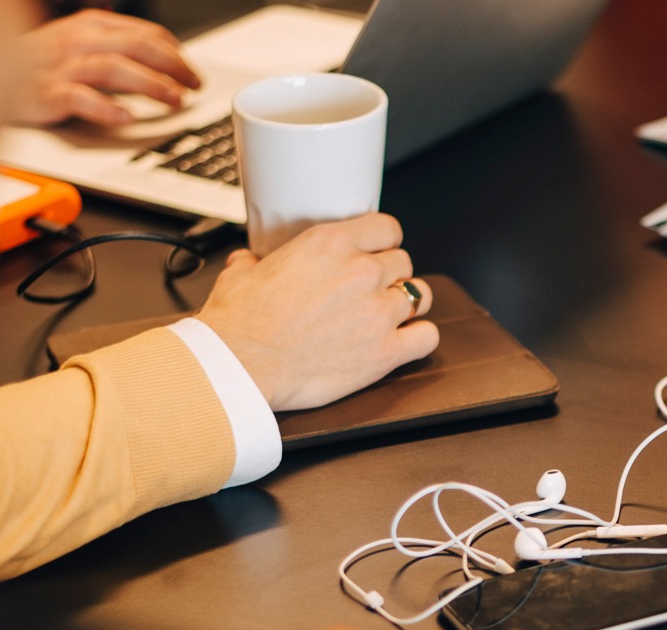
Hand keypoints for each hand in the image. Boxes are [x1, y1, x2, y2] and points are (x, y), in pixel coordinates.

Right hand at [12, 11, 203, 126]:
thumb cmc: (36, 64)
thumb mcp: (76, 45)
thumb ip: (114, 50)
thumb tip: (159, 67)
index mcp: (88, 26)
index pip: (143, 33)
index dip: (174, 52)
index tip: (192, 72)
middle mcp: (77, 41)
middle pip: (136, 46)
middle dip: (172, 66)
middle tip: (193, 86)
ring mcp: (60, 66)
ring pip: (114, 68)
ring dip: (149, 85)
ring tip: (173, 100)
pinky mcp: (44, 93)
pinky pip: (78, 98)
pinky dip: (105, 108)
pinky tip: (125, 118)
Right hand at [196, 214, 438, 410]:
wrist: (240, 365)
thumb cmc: (239, 324)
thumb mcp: (240, 273)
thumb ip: (255, 260)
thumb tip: (250, 261)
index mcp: (331, 243)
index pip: (386, 228)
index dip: (383, 242)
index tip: (376, 252)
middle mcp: (361, 272)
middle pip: (403, 262)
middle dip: (390, 275)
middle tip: (371, 291)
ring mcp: (378, 312)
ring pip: (420, 295)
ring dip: (407, 304)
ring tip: (389, 315)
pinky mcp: (385, 352)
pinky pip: (427, 337)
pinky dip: (419, 338)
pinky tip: (405, 341)